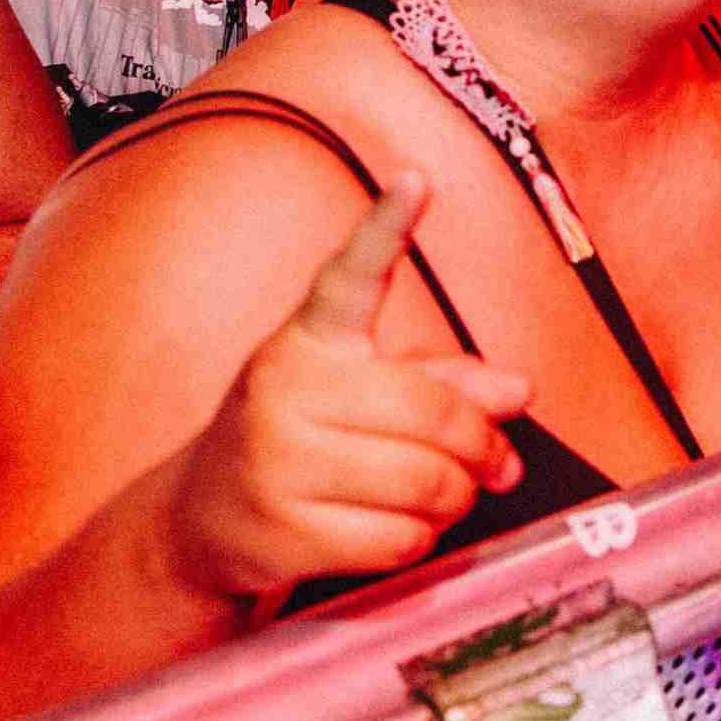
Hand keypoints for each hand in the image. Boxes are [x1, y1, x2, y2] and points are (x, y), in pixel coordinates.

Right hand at [163, 175, 532, 603]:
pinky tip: (401, 528)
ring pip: (425, 483)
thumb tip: (518, 390)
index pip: (351, 275)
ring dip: (456, 499)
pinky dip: (420, 539)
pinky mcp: (282, 529)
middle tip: (499, 463)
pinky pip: (398, 538)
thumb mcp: (357, 394)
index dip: (387, 227)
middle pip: (433, 413)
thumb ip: (442, 383)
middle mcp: (287, 387)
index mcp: (310, 339)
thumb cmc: (299, 441)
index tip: (418, 180)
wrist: (202, 519)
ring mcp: (277, 459)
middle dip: (483, 447)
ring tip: (447, 496)